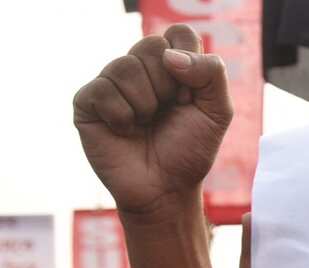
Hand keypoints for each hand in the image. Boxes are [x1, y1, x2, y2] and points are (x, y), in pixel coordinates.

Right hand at [73, 25, 231, 219]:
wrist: (166, 188)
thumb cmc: (190, 150)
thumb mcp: (217, 112)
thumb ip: (211, 73)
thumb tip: (170, 56)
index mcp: (171, 66)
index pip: (179, 34)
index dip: (189, 64)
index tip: (190, 96)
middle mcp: (139, 69)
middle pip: (152, 46)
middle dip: (168, 86)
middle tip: (167, 113)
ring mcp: (111, 83)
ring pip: (126, 66)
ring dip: (146, 104)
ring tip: (146, 124)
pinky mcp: (88, 102)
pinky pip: (104, 90)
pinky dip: (122, 116)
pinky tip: (125, 131)